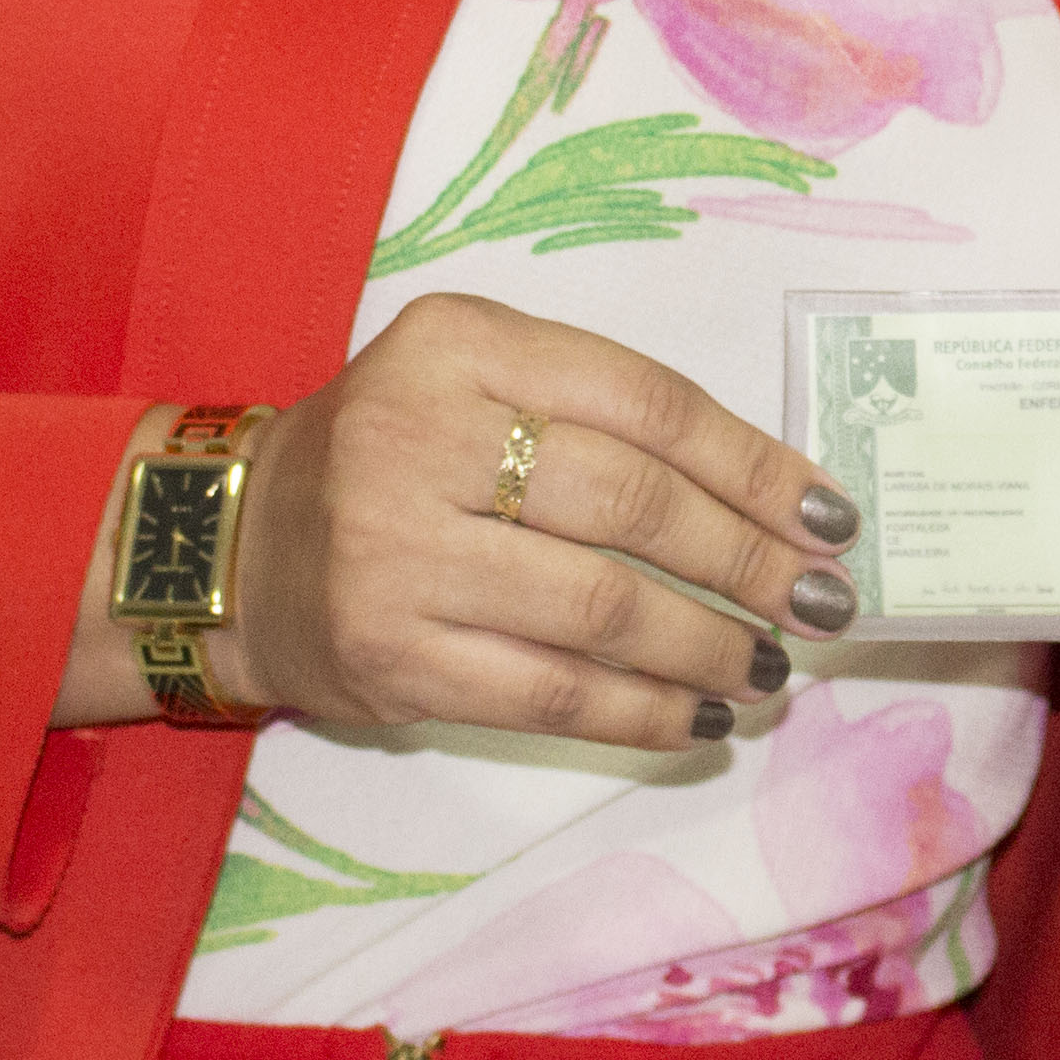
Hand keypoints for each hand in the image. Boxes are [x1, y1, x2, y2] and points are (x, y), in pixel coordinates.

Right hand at [229, 293, 859, 754]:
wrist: (232, 549)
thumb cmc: (391, 455)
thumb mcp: (475, 380)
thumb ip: (601, 413)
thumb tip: (772, 498)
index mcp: (458, 346)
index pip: (646, 403)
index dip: (754, 465)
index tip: (827, 515)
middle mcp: (419, 438)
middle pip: (631, 505)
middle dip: (748, 561)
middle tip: (820, 600)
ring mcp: (397, 554)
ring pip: (600, 609)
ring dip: (710, 646)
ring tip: (772, 664)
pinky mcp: (391, 657)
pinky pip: (551, 694)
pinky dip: (645, 711)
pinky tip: (701, 714)